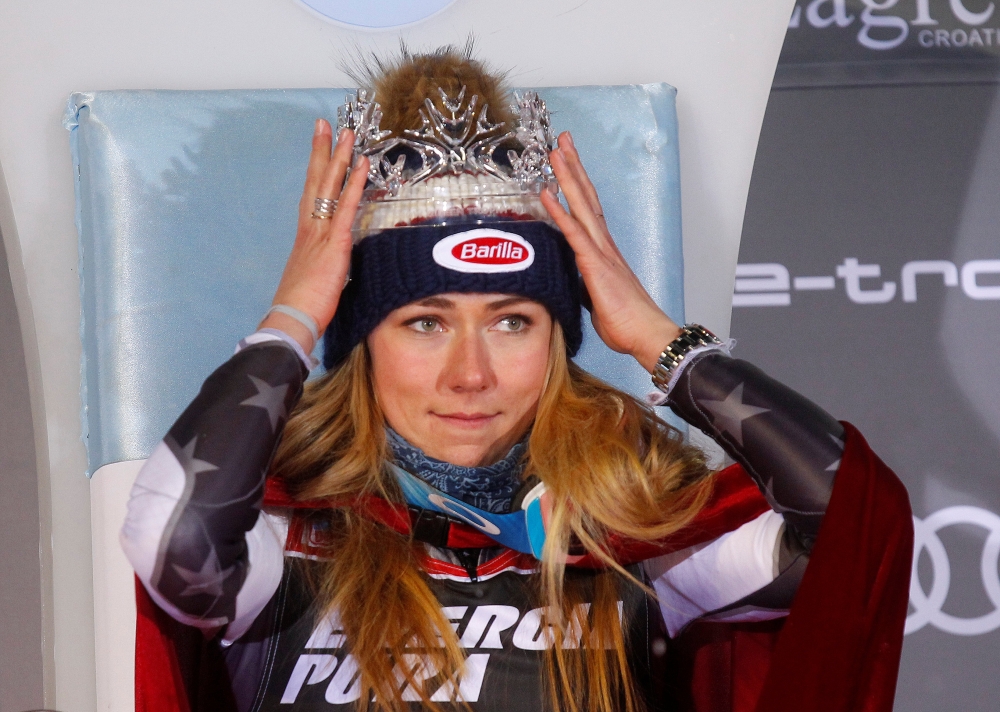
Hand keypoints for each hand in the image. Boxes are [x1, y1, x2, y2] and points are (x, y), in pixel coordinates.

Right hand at [259, 121, 368, 351]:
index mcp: (306, 237)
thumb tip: (333, 267)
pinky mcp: (334, 244)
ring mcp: (321, 234)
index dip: (316, 170)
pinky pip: (347, 208)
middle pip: (316, 181)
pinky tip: (363, 164)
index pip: (311, 195)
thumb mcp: (315, 280)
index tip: (319, 147)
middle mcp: (310, 229)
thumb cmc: (302, 307)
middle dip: (323, 151)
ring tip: (348, 132)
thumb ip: (325, 266)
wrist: (292, 320)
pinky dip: (355, 184)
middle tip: (327, 123)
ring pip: (330, 187)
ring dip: (340, 158)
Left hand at [540, 132, 680, 372]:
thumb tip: (573, 278)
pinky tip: (546, 194)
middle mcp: (604, 244)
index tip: (567, 161)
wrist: (646, 335)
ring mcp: (601, 252)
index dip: (577, 183)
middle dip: (574, 166)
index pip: (588, 209)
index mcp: (604, 251)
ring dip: (567, 177)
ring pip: (581, 206)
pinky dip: (559, 212)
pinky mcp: (595, 265)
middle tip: (562, 139)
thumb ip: (584, 281)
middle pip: (587, 196)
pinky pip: (574, 233)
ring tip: (555, 152)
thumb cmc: (625, 322)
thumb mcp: (595, 297)